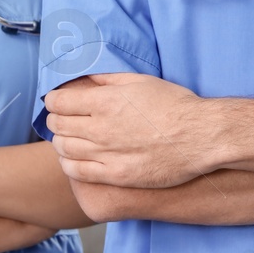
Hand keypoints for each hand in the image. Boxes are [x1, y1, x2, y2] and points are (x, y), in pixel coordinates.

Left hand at [44, 73, 216, 188]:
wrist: (200, 136)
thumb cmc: (174, 104)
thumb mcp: (141, 81)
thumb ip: (108, 79)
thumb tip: (86, 77)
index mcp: (105, 101)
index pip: (58, 102)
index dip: (53, 100)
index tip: (57, 102)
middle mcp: (100, 128)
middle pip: (58, 125)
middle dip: (55, 120)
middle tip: (62, 119)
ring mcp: (107, 154)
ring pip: (64, 149)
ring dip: (60, 142)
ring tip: (67, 138)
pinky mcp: (116, 175)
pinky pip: (78, 172)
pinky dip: (68, 164)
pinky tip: (73, 159)